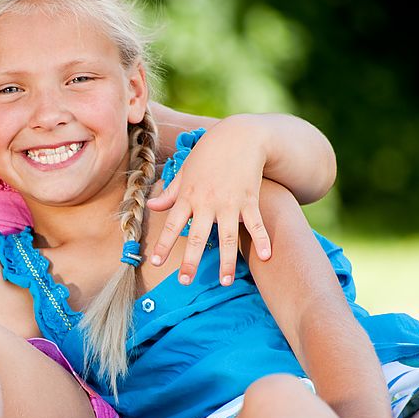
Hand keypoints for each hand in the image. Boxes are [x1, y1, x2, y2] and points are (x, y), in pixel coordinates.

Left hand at [147, 115, 272, 285]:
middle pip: (198, 237)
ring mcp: (230, 203)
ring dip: (228, 261)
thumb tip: (151, 204)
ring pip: (227, 237)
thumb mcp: (185, 170)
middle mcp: (207, 202)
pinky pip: (256, 224)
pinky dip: (262, 240)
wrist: (240, 135)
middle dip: (191, 261)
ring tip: (226, 282)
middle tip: (185, 282)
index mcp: (188, 196)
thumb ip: (170, 192)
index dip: (164, 244)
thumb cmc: (209, 153)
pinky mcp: (250, 200)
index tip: (155, 262)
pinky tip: (267, 257)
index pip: (172, 225)